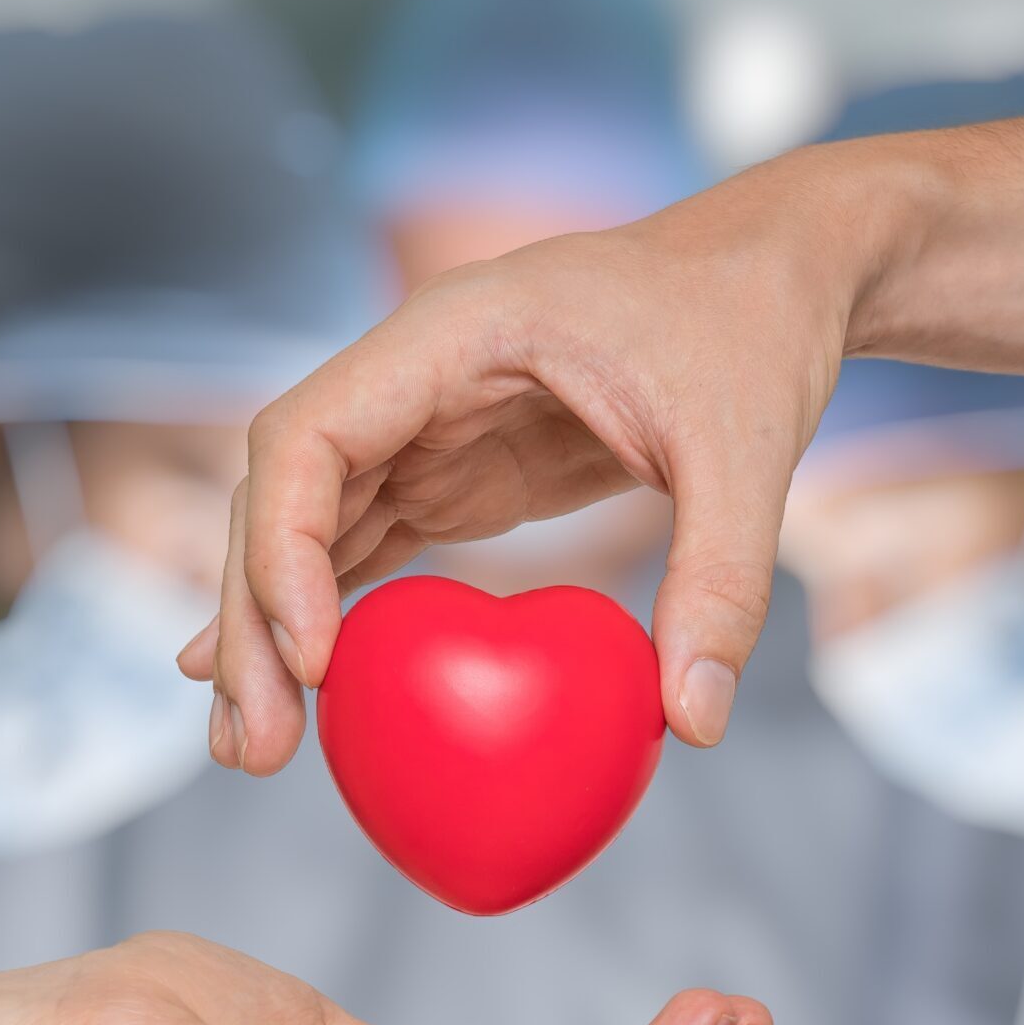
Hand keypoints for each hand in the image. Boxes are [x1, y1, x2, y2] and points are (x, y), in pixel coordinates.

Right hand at [182, 150, 898, 771]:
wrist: (770, 275)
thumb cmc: (751, 328)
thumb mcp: (748, 446)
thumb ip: (722, 577)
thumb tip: (695, 724)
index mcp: (452, 333)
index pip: (309, 433)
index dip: (284, 544)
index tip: (316, 659)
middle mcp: (409, 376)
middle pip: (278, 494)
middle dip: (253, 618)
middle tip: (258, 747)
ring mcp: (419, 427)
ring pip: (300, 528)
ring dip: (270, 633)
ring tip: (254, 749)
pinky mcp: (449, 473)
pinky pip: (357, 548)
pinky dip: (321, 620)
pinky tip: (295, 693)